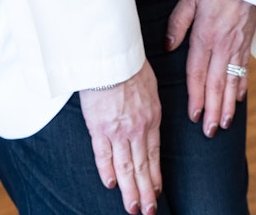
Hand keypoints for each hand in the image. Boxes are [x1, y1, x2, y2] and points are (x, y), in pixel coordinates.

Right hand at [79, 64, 162, 214]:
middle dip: (146, 191)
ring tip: (134, 208)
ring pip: (125, 167)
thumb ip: (148, 108)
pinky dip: (107, 171)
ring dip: (129, 190)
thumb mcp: (150, 87)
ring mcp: (118, 131)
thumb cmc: (129, 65)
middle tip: (148, 211)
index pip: (154, 154)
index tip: (157, 191)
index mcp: (152, 118)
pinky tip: (111, 185)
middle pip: (141, 166)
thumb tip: (146, 118)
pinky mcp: (99, 128)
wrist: (112, 57)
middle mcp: (137, 129)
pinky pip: (103, 155)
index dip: (155, 176)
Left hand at [165, 0, 255, 135]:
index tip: (194, 116)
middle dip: (213, 110)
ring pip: (232, 82)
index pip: (198, 73)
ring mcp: (238, 46)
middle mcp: (223, 46)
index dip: (196, 96)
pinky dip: (241, 87)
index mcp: (205, 36)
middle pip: (216, 84)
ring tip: (224, 124)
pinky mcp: (248, 43)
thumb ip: (177, 23)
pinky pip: (244, 70)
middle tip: (210, 132)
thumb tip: (168, 47)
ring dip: (228, 105)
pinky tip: (239, 100)